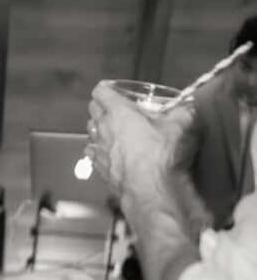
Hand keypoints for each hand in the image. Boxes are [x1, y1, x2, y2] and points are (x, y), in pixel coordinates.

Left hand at [85, 81, 193, 200]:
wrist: (151, 189)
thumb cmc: (161, 155)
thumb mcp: (182, 124)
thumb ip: (184, 111)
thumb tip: (188, 108)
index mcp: (119, 112)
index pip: (101, 92)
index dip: (105, 89)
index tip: (110, 89)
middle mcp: (104, 129)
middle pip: (92, 110)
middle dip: (101, 107)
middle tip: (112, 108)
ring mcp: (99, 150)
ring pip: (90, 132)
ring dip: (98, 129)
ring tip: (110, 130)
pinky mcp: (100, 170)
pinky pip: (92, 155)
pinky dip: (97, 151)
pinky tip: (107, 153)